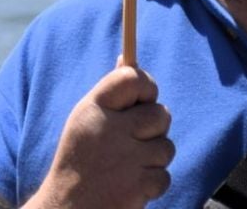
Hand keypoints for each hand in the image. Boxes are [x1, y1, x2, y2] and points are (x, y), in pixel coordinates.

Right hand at [30, 65, 172, 208]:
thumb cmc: (80, 160)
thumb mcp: (85, 119)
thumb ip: (110, 93)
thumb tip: (127, 58)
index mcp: (94, 108)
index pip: (133, 78)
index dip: (146, 86)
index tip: (144, 99)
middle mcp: (110, 129)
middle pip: (161, 113)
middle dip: (155, 127)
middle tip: (136, 139)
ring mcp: (126, 159)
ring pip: (167, 147)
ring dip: (154, 158)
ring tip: (130, 165)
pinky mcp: (138, 187)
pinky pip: (165, 176)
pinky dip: (153, 183)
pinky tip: (131, 185)